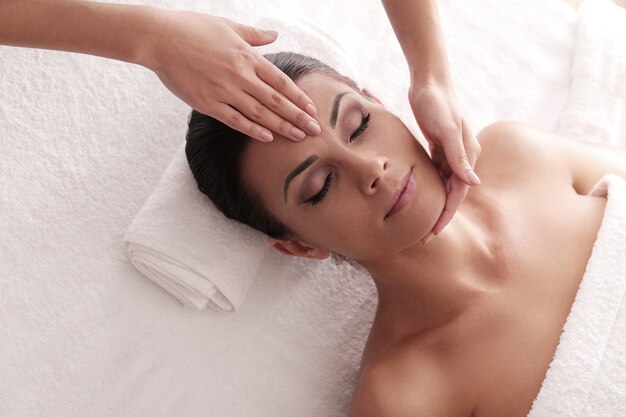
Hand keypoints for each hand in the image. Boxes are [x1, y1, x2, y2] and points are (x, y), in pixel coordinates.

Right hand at [142, 10, 320, 141]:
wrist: (159, 38)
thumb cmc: (192, 28)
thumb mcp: (227, 25)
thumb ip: (254, 35)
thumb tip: (274, 35)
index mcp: (246, 56)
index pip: (280, 81)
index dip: (298, 97)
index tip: (312, 109)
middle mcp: (239, 74)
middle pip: (275, 100)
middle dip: (297, 117)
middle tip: (315, 130)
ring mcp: (223, 90)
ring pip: (259, 113)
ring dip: (280, 126)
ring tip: (297, 137)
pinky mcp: (206, 103)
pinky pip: (234, 120)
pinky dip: (252, 129)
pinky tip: (267, 137)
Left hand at [408, 82, 480, 240]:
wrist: (429, 82)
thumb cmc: (438, 104)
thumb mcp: (448, 130)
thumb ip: (459, 156)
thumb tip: (473, 184)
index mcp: (469, 155)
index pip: (458, 194)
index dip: (445, 215)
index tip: (431, 233)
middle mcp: (463, 156)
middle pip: (451, 193)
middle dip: (439, 215)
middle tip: (423, 237)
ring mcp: (450, 152)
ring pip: (443, 185)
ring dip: (434, 203)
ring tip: (419, 222)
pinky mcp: (438, 146)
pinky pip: (435, 173)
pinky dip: (428, 187)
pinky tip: (416, 198)